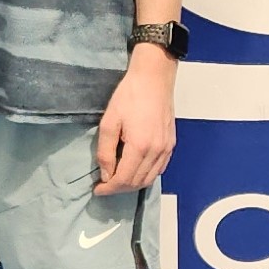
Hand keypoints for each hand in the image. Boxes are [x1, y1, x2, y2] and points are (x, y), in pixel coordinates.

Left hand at [96, 45, 175, 193]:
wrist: (154, 78)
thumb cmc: (129, 95)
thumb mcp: (109, 122)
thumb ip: (105, 151)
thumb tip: (106, 174)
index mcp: (139, 147)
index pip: (124, 180)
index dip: (109, 189)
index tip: (97, 189)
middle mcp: (156, 152)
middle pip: (137, 183)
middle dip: (119, 188)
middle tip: (105, 185)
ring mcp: (166, 148)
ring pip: (150, 179)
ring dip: (133, 184)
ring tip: (118, 179)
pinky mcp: (171, 143)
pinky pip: (159, 169)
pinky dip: (146, 175)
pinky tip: (135, 169)